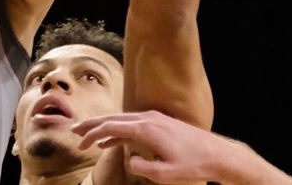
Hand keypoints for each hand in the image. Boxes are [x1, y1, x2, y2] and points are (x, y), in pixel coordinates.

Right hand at [74, 110, 234, 184]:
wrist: (217, 153)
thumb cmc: (193, 164)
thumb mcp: (166, 174)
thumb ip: (143, 167)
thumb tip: (129, 159)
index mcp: (147, 128)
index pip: (112, 126)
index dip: (93, 133)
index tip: (79, 143)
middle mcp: (149, 118)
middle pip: (114, 118)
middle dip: (92, 125)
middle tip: (74, 132)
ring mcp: (155, 119)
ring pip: (123, 120)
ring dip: (104, 128)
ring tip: (87, 137)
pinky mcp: (160, 124)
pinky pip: (133, 125)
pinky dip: (118, 131)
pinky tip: (109, 141)